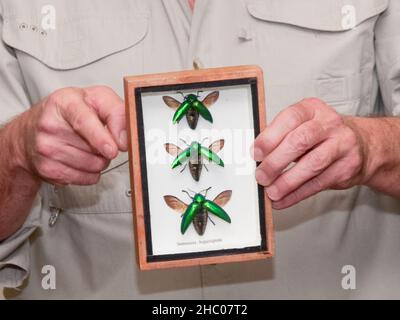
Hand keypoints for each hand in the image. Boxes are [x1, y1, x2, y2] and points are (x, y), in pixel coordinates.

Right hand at [16, 86, 126, 185]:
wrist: (31, 131)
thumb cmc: (68, 113)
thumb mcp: (95, 99)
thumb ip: (117, 112)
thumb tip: (125, 137)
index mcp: (64, 102)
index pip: (83, 121)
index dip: (101, 138)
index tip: (113, 149)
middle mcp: (50, 125)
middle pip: (95, 149)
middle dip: (106, 147)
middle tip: (97, 138)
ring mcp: (46, 149)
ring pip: (94, 166)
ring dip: (99, 160)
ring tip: (87, 147)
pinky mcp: (48, 169)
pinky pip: (86, 178)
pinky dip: (90, 172)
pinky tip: (79, 159)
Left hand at [252, 98, 367, 208]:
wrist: (362, 145)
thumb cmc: (322, 135)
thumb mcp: (302, 125)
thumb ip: (279, 136)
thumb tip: (255, 156)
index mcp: (312, 109)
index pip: (290, 118)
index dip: (270, 137)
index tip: (256, 153)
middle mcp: (329, 123)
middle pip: (300, 141)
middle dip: (276, 162)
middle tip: (261, 176)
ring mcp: (342, 144)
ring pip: (312, 164)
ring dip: (287, 181)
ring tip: (271, 191)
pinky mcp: (347, 167)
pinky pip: (318, 183)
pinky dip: (297, 194)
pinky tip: (283, 199)